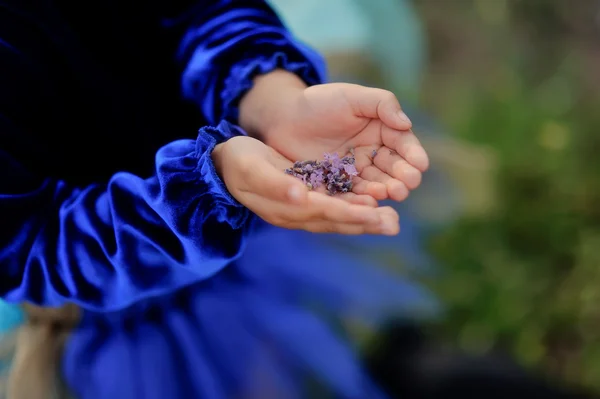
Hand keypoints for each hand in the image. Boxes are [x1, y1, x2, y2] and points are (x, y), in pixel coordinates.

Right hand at [212, 136, 399, 234]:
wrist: (226, 164)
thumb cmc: (239, 162)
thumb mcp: (252, 169)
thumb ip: (275, 184)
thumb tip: (301, 196)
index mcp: (285, 207)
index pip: (323, 212)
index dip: (349, 213)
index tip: (375, 213)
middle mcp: (296, 213)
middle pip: (336, 221)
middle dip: (365, 222)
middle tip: (394, 224)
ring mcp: (301, 210)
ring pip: (337, 218)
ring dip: (364, 220)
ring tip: (391, 220)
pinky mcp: (305, 200)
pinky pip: (333, 208)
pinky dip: (352, 209)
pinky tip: (370, 206)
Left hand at [239, 71, 428, 201]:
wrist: (282, 118)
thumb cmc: (318, 102)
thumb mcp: (352, 96)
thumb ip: (382, 104)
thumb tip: (406, 124)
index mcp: (381, 131)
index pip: (403, 144)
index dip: (413, 154)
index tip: (421, 164)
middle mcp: (372, 154)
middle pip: (393, 168)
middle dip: (403, 177)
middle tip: (408, 184)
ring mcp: (354, 171)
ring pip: (375, 183)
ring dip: (386, 190)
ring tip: (392, 194)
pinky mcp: (337, 185)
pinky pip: (352, 194)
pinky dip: (362, 200)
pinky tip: (370, 203)